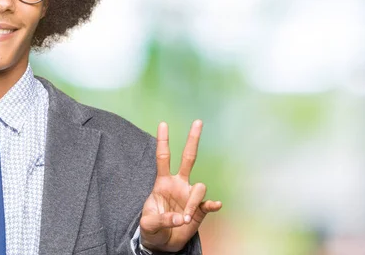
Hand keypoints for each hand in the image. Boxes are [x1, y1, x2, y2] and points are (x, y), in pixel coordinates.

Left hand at [139, 120, 221, 251]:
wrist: (162, 244)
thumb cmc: (152, 228)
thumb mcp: (149, 224)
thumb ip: (163, 219)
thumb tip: (181, 217)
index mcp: (162, 182)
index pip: (163, 158)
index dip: (163, 141)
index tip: (163, 124)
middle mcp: (178, 184)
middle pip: (188, 158)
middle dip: (193, 140)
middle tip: (198, 122)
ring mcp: (189, 196)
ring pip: (199, 187)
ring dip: (192, 203)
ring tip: (185, 219)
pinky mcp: (199, 210)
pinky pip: (208, 204)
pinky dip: (212, 205)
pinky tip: (215, 206)